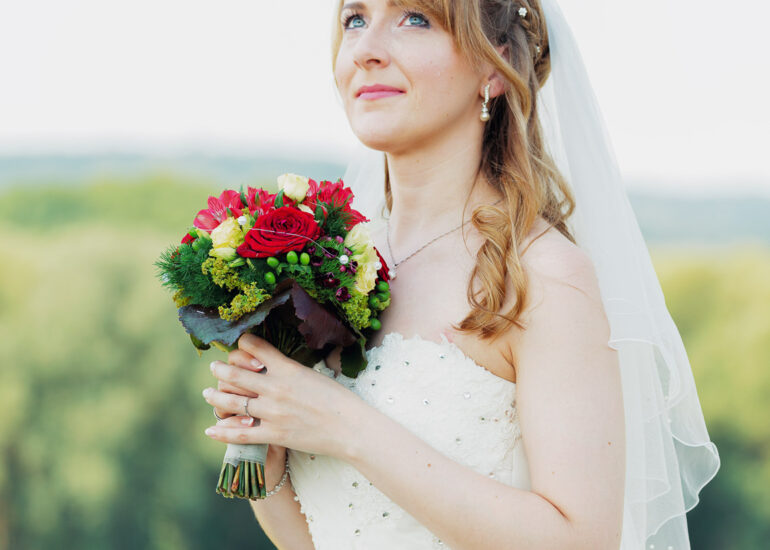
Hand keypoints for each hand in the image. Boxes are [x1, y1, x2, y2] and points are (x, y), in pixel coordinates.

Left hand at [201, 333, 362, 459]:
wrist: (350, 427)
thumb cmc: (338, 400)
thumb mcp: (314, 374)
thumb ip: (290, 370)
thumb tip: (275, 364)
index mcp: (287, 368)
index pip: (256, 348)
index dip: (242, 344)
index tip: (238, 344)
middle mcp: (276, 388)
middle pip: (237, 375)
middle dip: (221, 370)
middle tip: (213, 367)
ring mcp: (273, 412)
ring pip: (234, 402)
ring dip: (217, 397)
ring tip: (208, 393)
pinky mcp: (274, 435)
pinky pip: (242, 434)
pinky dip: (223, 433)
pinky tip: (211, 430)